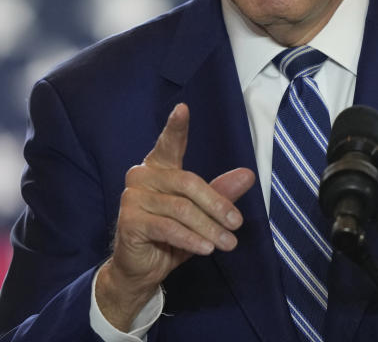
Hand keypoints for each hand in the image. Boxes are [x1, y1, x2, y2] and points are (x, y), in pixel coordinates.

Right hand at [96, 103, 255, 329]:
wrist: (141, 269)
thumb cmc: (172, 236)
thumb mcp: (202, 214)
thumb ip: (221, 193)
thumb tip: (248, 175)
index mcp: (159, 167)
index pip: (169, 143)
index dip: (176, 127)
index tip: (183, 108)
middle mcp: (142, 176)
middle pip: (188, 183)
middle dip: (217, 205)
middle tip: (237, 224)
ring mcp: (132, 197)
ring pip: (182, 209)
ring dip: (209, 228)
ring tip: (228, 243)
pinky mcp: (129, 221)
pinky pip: (168, 227)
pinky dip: (191, 239)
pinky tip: (206, 249)